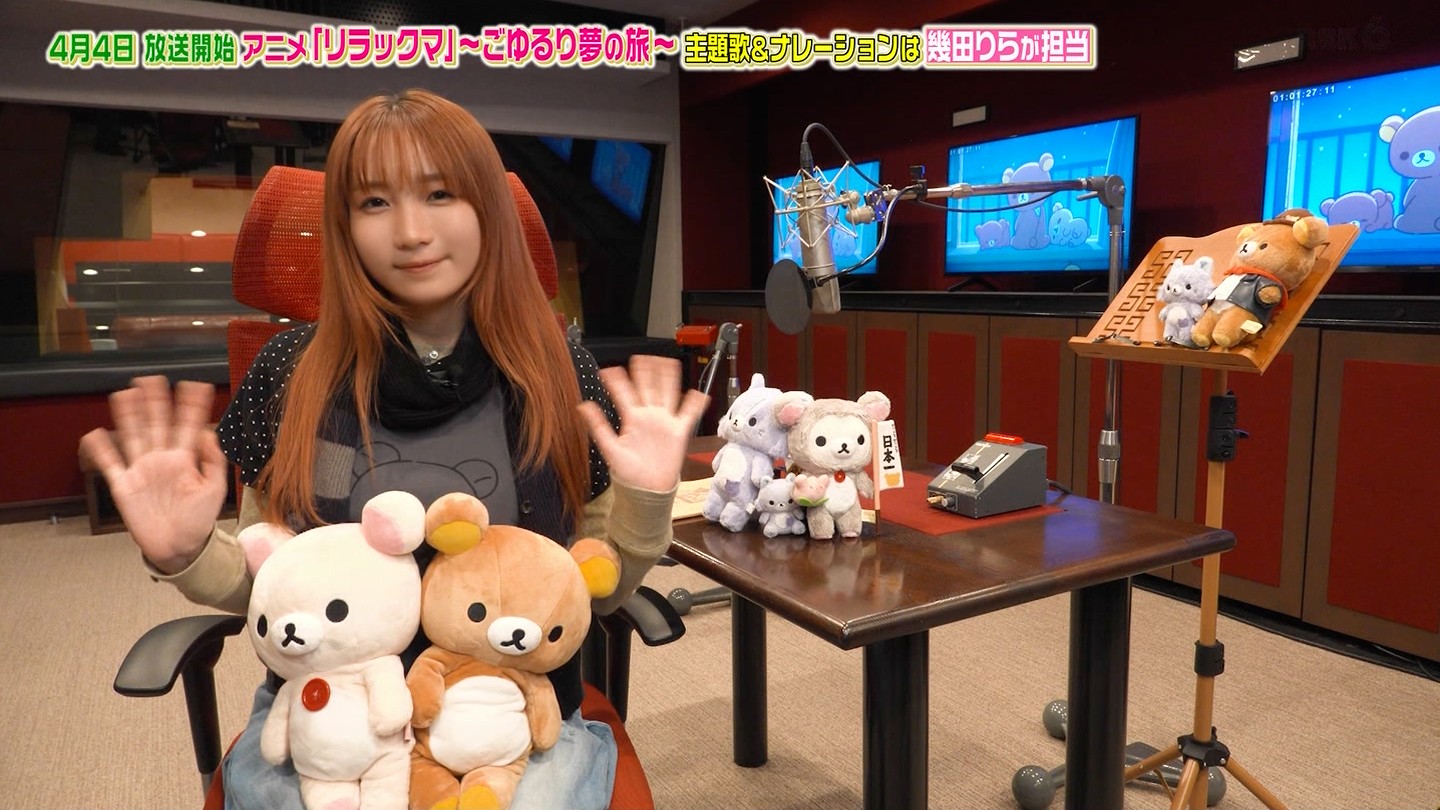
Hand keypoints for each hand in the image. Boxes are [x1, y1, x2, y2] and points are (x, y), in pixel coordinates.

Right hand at [78, 376, 229, 573]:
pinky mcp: (124, 487)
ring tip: (126, 393)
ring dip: (129, 416)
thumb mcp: (214, 490)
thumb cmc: (200, 520)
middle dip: (155, 401)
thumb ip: (214, 462)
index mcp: (184, 459)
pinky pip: (110, 465)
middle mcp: (161, 460)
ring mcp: (142, 471)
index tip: (195, 385)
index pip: (187, 425)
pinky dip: (101, 450)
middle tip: (153, 378)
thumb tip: (208, 433)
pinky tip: (95, 434)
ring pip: (133, 436)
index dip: (191, 406)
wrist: (180, 548)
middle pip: (156, 424)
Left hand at [578, 355, 708, 492]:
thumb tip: (583, 406)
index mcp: (631, 418)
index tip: (609, 370)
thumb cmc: (628, 471)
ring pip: (668, 393)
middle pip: (648, 387)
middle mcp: (648, 416)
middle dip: (646, 371)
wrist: (647, 490)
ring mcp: (664, 422)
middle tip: (642, 356)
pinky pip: (688, 414)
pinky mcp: (678, 432)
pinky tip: (698, 393)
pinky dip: (695, 404)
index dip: (617, 381)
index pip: (624, 394)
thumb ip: (598, 426)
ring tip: (668, 362)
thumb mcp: (609, 448)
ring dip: (668, 378)